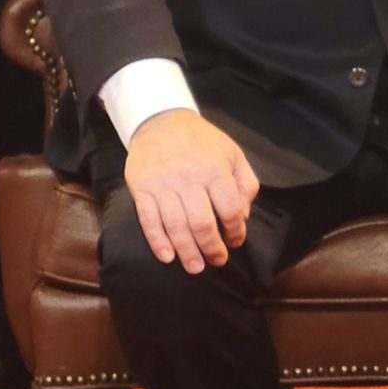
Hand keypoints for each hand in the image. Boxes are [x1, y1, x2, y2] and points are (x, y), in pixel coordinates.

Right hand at [123, 108, 260, 274]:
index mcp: (214, 170)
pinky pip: (149, 221)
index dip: (235, 230)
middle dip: (212, 248)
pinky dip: (158, 242)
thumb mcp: (232, 153)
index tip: (235, 240)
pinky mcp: (142, 189)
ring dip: (187, 252)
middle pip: (202, 223)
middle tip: (218, 260)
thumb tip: (243, 216)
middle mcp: (188, 179)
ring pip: (176, 226)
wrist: (160, 121)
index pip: (229, 209)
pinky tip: (168, 257)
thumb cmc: (202, 142)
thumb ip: (245, 183)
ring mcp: (163, 185)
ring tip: (196, 267)